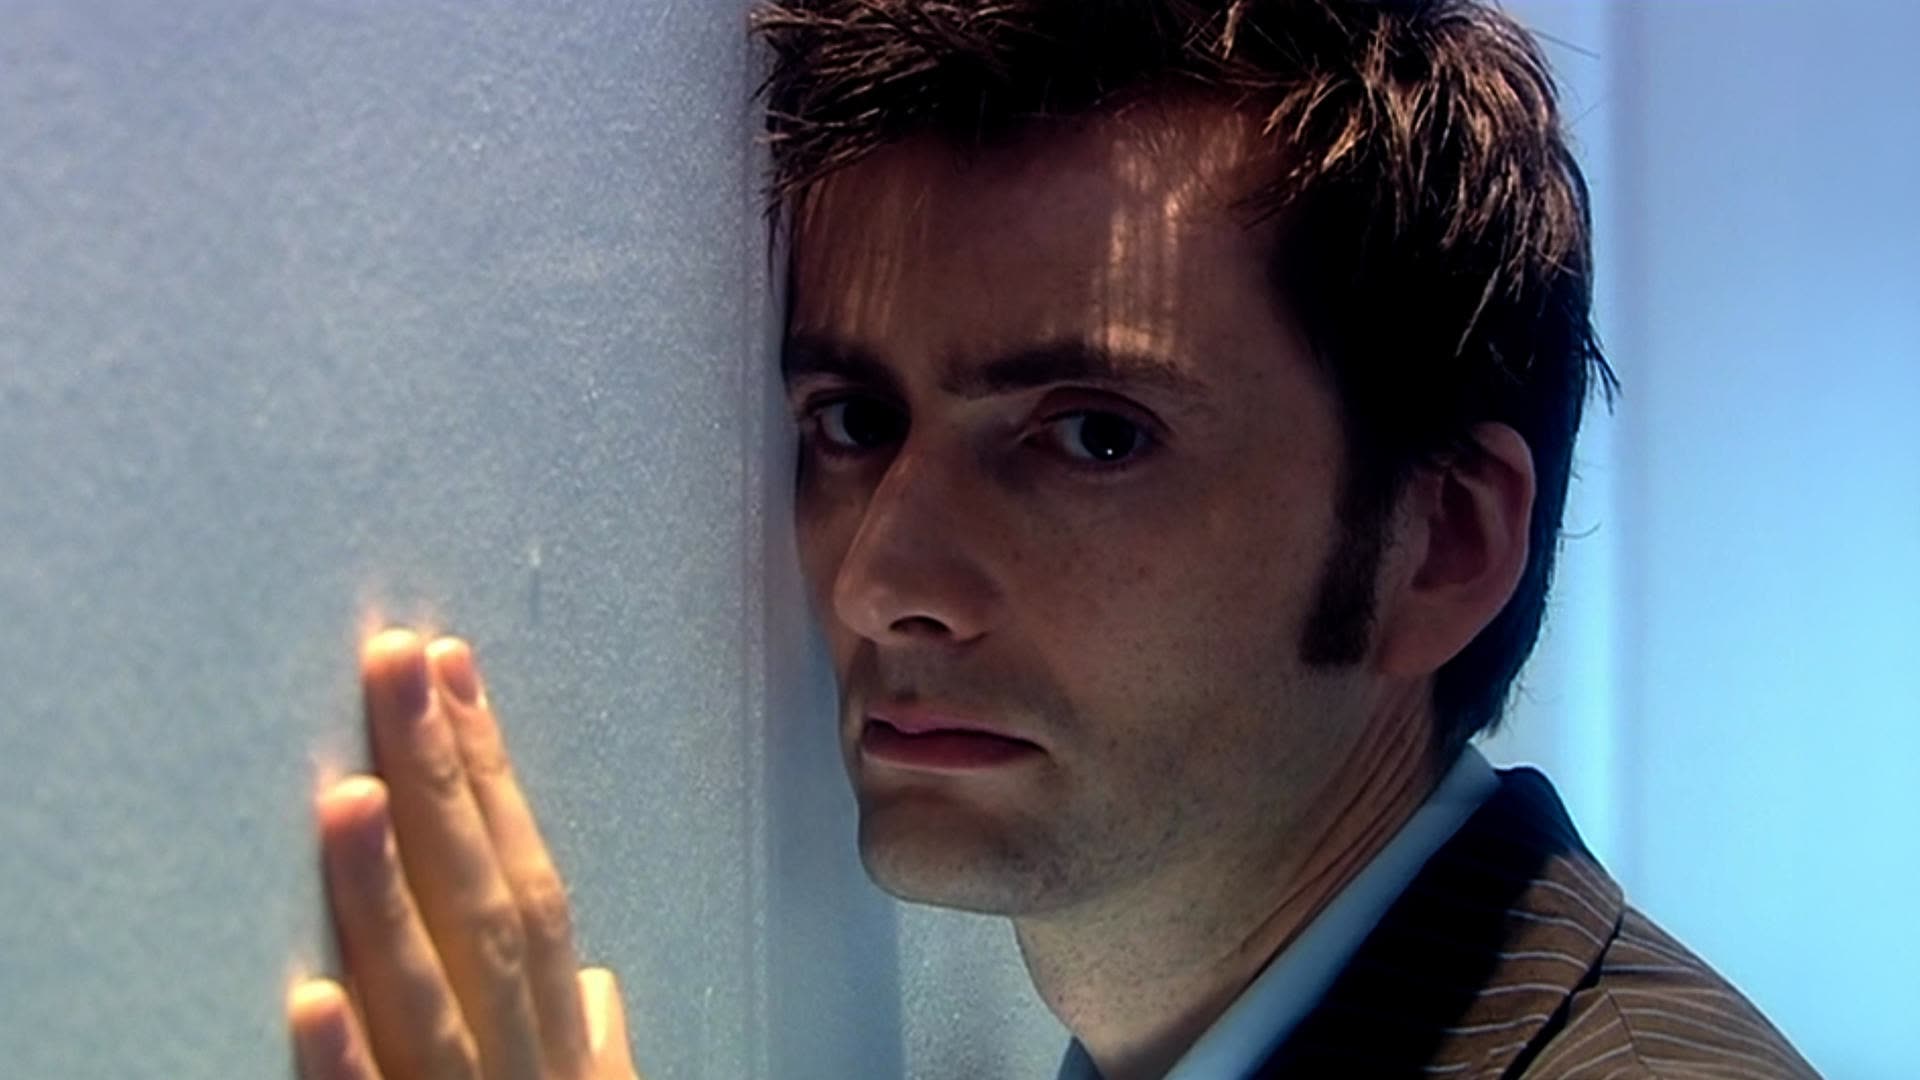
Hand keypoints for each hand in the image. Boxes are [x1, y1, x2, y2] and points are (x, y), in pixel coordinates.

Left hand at [288, 629, 640, 1079]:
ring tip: (348, 793)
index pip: (528, 878)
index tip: (448, 667)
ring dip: (389, 891)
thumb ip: (599, 1039)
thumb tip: (594, 980)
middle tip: (395, 661)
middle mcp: (524, 1052)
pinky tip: (308, 993)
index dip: (492, 772)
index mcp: (559, 1026)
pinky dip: (347, 1058)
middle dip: (443, 775)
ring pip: (429, 988)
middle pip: (483, 899)